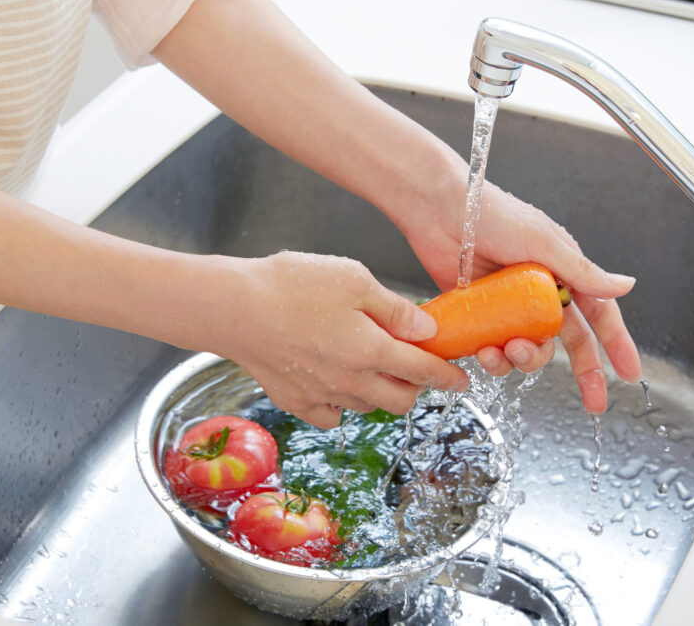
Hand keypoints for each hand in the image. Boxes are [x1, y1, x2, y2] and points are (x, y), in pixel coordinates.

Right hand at [216, 251, 469, 428]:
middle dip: (415, 387)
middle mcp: (351, 381)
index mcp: (372, 350)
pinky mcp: (294, 400)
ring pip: (367, 407)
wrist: (233, 308)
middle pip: (400, 400)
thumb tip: (426, 329)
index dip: (447, 376)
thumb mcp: (353, 279)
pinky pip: (331, 415)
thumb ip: (394, 308)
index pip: (423, 371)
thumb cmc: (291, 285)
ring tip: (372, 367)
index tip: (461, 379)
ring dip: (379, 392)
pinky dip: (341, 404)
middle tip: (413, 368)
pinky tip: (336, 381)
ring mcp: (321, 395)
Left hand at [398, 169, 641, 414]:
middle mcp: (540, 291)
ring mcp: (510, 305)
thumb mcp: (542, 242)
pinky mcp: (481, 314)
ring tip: (508, 350)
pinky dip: (493, 357)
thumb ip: (582, 271)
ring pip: (530, 348)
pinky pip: (495, 347)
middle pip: (570, 340)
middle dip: (584, 372)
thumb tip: (627, 285)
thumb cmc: (492, 213)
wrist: (439, 211)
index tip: (628, 373)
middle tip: (592, 400)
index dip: (616, 344)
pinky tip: (483, 351)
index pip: (599, 313)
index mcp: (563, 271)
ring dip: (524, 360)